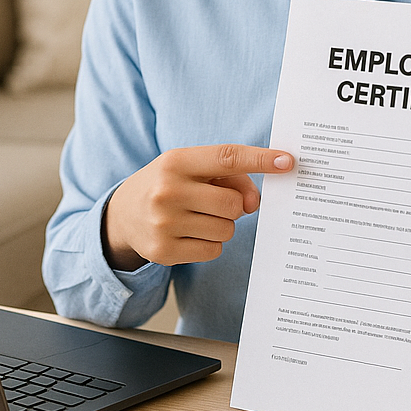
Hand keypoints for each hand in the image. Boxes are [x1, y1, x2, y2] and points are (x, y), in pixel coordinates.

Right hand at [103, 144, 293, 269]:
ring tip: (196, 217)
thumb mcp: (192, 169)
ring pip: (226, 230)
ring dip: (221, 225)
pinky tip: (189, 234)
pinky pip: (213, 250)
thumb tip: (254, 203)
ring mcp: (163, 223)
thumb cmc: (169, 185)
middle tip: (213, 202)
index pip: (227, 158)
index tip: (288, 162)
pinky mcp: (163, 251)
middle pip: (233, 204)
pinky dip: (209, 243)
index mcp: (176, 162)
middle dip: (233, 205)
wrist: (123, 214)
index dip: (261, 159)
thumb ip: (230, 178)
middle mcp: (167, 191)